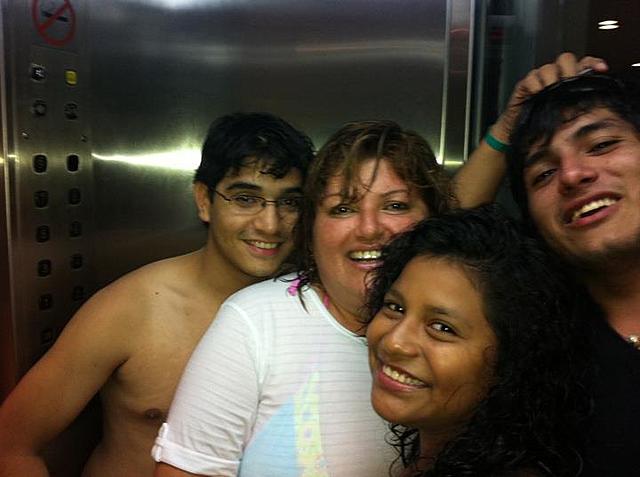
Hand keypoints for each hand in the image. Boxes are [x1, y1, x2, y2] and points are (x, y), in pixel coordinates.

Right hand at [491, 52, 608, 142]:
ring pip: (548, 67)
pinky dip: (535, 84)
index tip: (602, 69)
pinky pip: (532, 77)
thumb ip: (581, 104)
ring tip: (551, 91)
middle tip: (569, 82)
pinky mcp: (525, 85)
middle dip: (569, 69)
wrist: (523, 136)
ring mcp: (540, 80)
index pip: (585, 64)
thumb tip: (595, 98)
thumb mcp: (569, 117)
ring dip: (551, 79)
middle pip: (566, 59)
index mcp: (570, 82)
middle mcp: (556, 77)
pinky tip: (537, 93)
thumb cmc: (547, 127)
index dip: (594, 63)